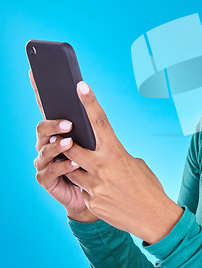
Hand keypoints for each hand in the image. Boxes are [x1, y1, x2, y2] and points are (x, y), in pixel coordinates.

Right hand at [30, 69, 98, 221]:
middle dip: (53, 124)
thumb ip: (93, 123)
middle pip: (43, 128)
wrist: (96, 195)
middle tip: (68, 123)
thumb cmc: (98, 164)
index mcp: (60, 130)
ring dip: (57, 146)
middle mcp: (49, 143)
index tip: (36, 73)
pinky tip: (73, 164)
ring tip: (70, 143)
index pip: (49, 107)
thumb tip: (93, 97)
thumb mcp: (99, 142)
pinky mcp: (46, 179)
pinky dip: (61, 167)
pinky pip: (49, 171)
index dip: (40, 90)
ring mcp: (45, 161)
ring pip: (44, 149)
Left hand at [63, 80, 183, 243]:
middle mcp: (103, 168)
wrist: (154, 217)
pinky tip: (106, 194)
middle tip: (60, 138)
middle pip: (72, 148)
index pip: (100, 121)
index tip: (80, 86)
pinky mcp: (92, 204)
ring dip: (75, 168)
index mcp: (117, 153)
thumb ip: (114, 156)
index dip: (89, 102)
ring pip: (72, 171)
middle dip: (65, 143)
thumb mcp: (135, 164)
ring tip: (89, 170)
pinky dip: (90, 190)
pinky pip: (83, 192)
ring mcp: (95, 187)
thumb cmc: (147, 186)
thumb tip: (100, 153)